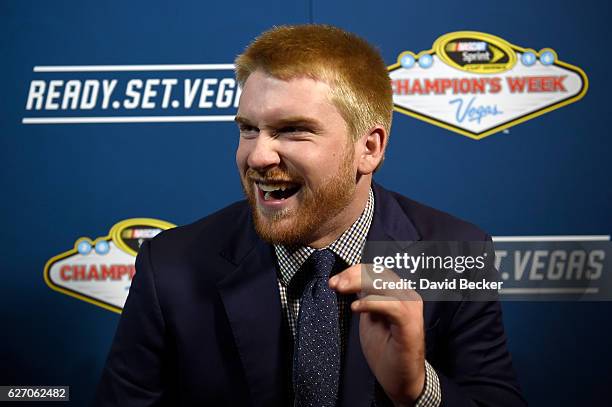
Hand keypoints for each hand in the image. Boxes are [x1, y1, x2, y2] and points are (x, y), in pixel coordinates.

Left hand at [329, 264, 424, 404]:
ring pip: (385, 284)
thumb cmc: (386, 349)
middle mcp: (407, 296)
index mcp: (398, 293)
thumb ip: (364, 298)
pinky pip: (392, 306)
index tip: (334, 281)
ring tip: (340, 290)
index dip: (353, 271)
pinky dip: (371, 303)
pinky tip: (355, 308)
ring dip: (359, 284)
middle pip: (380, 273)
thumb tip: (347, 281)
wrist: (401, 379)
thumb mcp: (369, 317)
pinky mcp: (411, 324)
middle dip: (353, 275)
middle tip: (334, 284)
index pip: (376, 270)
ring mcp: (411, 309)